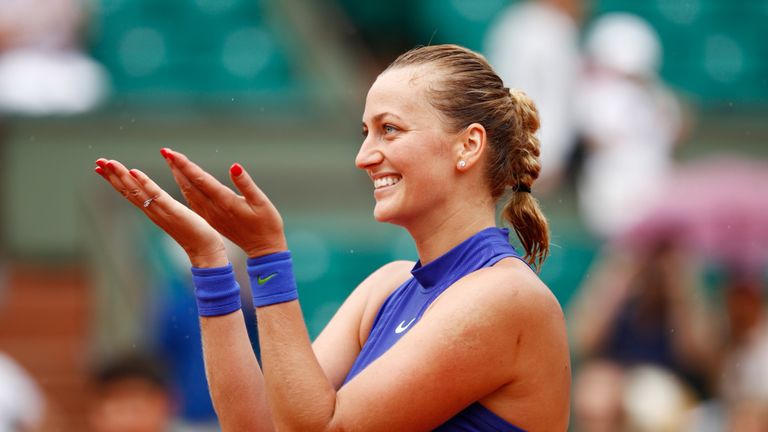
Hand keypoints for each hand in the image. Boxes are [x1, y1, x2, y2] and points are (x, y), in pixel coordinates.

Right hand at [94, 158, 227, 267]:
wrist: (205, 249)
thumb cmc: (193, 234)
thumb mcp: (174, 215)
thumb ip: (164, 207)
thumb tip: (156, 200)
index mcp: (152, 210)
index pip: (129, 193)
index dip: (115, 180)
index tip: (101, 168)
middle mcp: (152, 211)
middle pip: (127, 191)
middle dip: (112, 176)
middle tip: (98, 162)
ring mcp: (160, 211)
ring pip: (136, 191)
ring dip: (122, 176)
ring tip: (109, 163)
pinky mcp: (173, 211)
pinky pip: (156, 195)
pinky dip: (144, 183)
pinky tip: (134, 172)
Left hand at [159, 148, 287, 257]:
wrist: (263, 248)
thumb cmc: (267, 224)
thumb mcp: (261, 202)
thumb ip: (246, 183)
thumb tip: (234, 166)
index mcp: (225, 202)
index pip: (200, 179)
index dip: (186, 165)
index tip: (172, 153)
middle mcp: (213, 209)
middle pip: (190, 185)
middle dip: (177, 167)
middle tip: (166, 151)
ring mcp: (211, 215)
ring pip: (189, 193)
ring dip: (179, 177)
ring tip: (171, 162)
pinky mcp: (212, 220)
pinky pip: (193, 202)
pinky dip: (185, 189)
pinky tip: (182, 183)